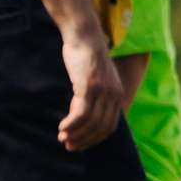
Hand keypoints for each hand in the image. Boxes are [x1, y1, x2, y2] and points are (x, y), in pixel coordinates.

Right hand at [56, 22, 127, 152]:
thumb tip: (86, 116)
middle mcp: (113, 95)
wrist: (84, 36)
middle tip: (69, 145)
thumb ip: (97, 95)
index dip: (94, 139)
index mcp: (117, 95)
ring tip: (63, 137)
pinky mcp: (89, 88)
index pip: (110, 127)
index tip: (81, 144)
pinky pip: (81, 115)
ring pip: (91, 124)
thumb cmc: (86, 57)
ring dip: (75, 135)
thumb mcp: (97, 78)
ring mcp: (102, 92)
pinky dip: (71, 125)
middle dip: (84, 141)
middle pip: (101, 129)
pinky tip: (62, 127)